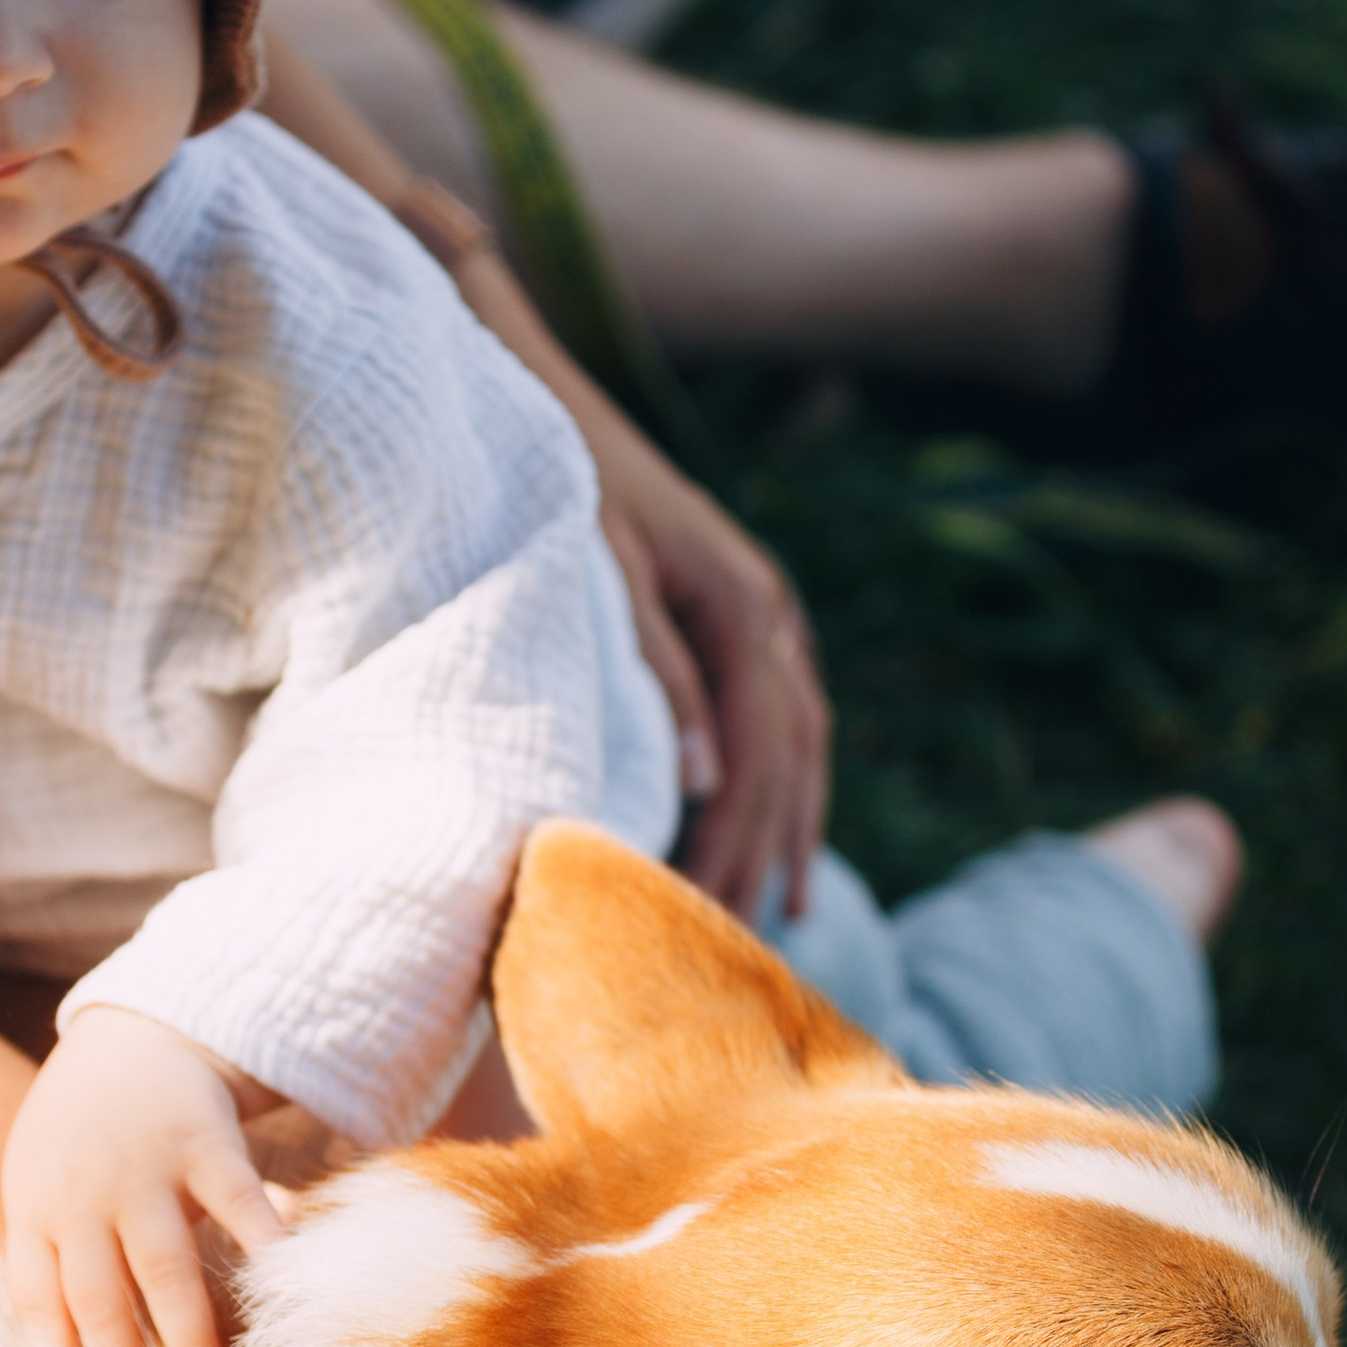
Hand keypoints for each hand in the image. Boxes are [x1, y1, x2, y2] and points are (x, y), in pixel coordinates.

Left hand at [3, 1004, 287, 1346]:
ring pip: (167, 1273)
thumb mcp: (35, 1180)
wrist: (133, 1032)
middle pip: (101, 1302)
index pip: (40, 1306)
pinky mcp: (207, 1147)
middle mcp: (84, 1198)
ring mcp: (147, 1173)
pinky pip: (240, 1211)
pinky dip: (264, 1255)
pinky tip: (282, 1298)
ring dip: (190, 1338)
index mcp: (35, 1211)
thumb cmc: (80, 1126)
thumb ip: (42, 1253)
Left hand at [580, 418, 830, 924]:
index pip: (754, 757)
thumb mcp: (600, 580)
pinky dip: (785, 779)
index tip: (697, 917)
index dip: (732, 844)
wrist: (546, 398)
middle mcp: (770, 612)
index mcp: (741, 608)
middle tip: (735, 949)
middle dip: (762, 855)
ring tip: (783, 912)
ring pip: (800, 742)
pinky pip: (786, 714)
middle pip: (786, 761)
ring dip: (791, 828)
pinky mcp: (746, 610)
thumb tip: (704, 781)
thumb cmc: (559, 489)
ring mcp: (768, 609)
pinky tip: (778, 823)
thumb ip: (656, 676)